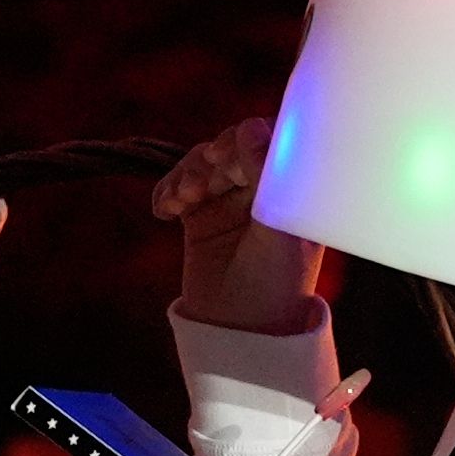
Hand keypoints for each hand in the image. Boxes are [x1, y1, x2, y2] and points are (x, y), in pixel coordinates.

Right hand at [152, 119, 322, 332]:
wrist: (242, 329)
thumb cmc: (275, 282)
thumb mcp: (276, 226)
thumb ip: (264, 175)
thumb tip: (250, 126)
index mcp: (290, 188)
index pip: (268, 141)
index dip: (243, 139)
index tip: (225, 154)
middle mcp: (260, 190)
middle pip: (228, 148)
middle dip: (210, 161)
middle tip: (199, 186)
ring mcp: (228, 202)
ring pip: (200, 164)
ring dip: (185, 175)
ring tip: (181, 201)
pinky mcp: (198, 217)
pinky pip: (176, 187)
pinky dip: (166, 192)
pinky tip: (164, 211)